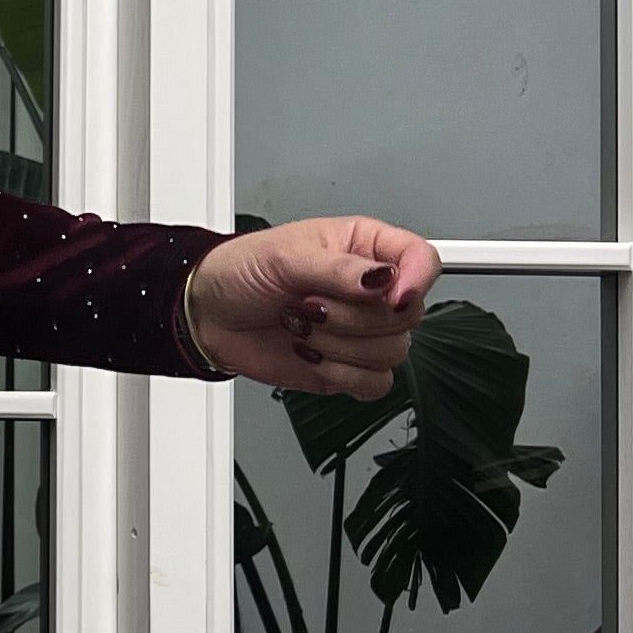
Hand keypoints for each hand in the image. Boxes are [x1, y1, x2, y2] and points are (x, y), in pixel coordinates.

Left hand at [183, 216, 439, 397]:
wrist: (209, 314)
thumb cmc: (242, 271)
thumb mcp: (286, 256)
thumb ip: (339, 269)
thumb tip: (382, 279)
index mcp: (365, 248)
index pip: (422, 260)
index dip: (417, 280)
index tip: (391, 295)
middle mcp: (370, 291)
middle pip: (408, 315)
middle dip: (352, 317)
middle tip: (309, 304)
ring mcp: (362, 332)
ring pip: (394, 352)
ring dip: (340, 345)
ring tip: (302, 326)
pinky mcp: (348, 368)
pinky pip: (377, 384)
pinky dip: (343, 376)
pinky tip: (313, 355)